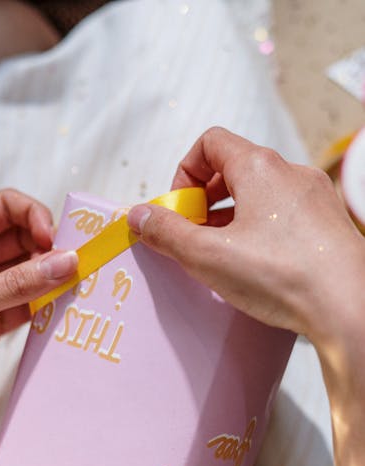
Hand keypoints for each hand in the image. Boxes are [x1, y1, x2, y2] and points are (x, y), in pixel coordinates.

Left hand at [0, 189, 77, 447]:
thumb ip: (14, 285)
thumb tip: (63, 262)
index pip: (4, 209)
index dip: (33, 216)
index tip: (54, 240)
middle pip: (22, 239)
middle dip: (49, 248)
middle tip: (73, 267)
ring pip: (28, 273)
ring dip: (50, 279)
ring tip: (73, 289)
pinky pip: (27, 305)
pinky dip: (44, 307)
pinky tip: (58, 311)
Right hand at [127, 127, 364, 351]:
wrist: (348, 306)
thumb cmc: (283, 276)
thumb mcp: (208, 256)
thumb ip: (167, 233)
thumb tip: (139, 216)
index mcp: (260, 168)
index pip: (211, 143)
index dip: (184, 172)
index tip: (178, 209)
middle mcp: (291, 173)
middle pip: (235, 168)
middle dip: (205, 198)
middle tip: (194, 234)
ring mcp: (315, 198)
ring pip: (261, 194)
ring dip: (232, 216)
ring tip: (221, 253)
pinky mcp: (327, 225)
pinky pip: (284, 214)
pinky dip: (261, 229)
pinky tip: (256, 265)